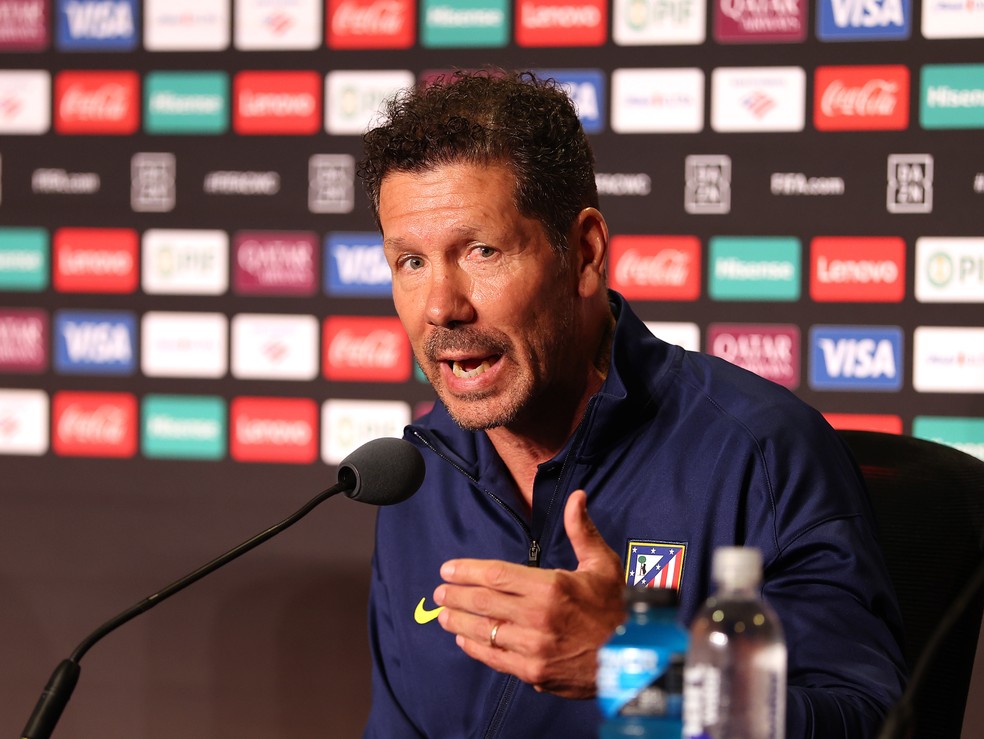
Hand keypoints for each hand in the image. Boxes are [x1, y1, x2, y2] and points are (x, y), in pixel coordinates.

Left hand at [433, 489, 624, 698]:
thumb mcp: (602, 564)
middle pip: (483, 602)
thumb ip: (582, 530)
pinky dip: (476, 647)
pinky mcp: (534, 673)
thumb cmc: (616, 608)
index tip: (448, 569)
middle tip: (439, 591)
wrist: (634, 657)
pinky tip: (464, 639)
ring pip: (484, 631)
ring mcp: (534, 648)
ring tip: (443, 614)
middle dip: (456, 595)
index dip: (467, 571)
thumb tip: (576, 496)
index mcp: (552, 587)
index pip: (496, 575)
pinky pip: (495, 658)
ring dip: (459, 621)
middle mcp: (538, 617)